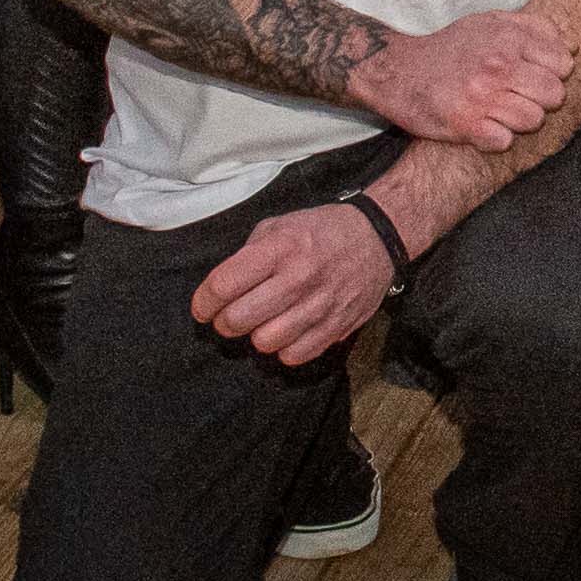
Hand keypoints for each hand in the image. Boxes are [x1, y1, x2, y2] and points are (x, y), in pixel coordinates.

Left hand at [195, 199, 392, 359]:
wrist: (378, 237)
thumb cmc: (322, 230)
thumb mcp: (279, 225)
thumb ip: (249, 254)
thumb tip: (223, 288)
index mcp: (279, 248)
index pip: (224, 284)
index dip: (203, 302)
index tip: (202, 308)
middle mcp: (298, 277)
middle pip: (239, 319)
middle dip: (224, 323)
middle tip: (228, 317)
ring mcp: (319, 305)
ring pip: (265, 342)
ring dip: (256, 336)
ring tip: (261, 324)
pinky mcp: (336, 326)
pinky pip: (295, 355)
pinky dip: (284, 349)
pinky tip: (286, 333)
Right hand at [355, 7, 569, 150]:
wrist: (398, 71)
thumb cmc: (451, 49)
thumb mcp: (490, 22)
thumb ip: (533, 28)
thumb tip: (571, 45)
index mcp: (508, 38)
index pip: (563, 64)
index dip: (554, 74)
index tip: (536, 77)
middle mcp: (497, 65)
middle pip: (554, 95)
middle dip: (542, 100)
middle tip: (521, 98)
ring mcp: (481, 96)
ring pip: (534, 120)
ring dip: (522, 121)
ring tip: (503, 113)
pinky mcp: (464, 125)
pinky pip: (504, 142)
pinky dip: (498, 139)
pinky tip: (486, 128)